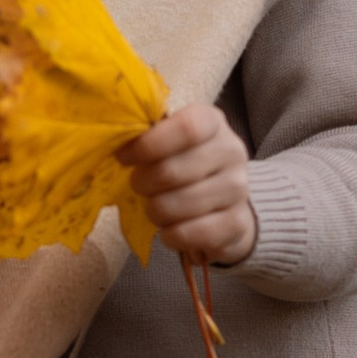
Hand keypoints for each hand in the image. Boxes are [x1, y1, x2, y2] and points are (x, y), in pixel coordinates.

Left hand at [125, 102, 256, 269]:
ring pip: (180, 205)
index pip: (186, 128)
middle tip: (138, 186)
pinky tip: (170, 230)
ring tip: (156, 208)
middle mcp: (232, 152)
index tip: (124, 157)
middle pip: (174, 170)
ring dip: (156, 211)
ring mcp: (239, 189)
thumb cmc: (186, 165)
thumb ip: (148, 136)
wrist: (225, 203)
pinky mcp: (237, 223)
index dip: (148, 145)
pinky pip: (192, 233)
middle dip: (144, 183)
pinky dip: (171, 235)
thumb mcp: (170, 141)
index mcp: (212, 122)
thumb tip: (117, 139)